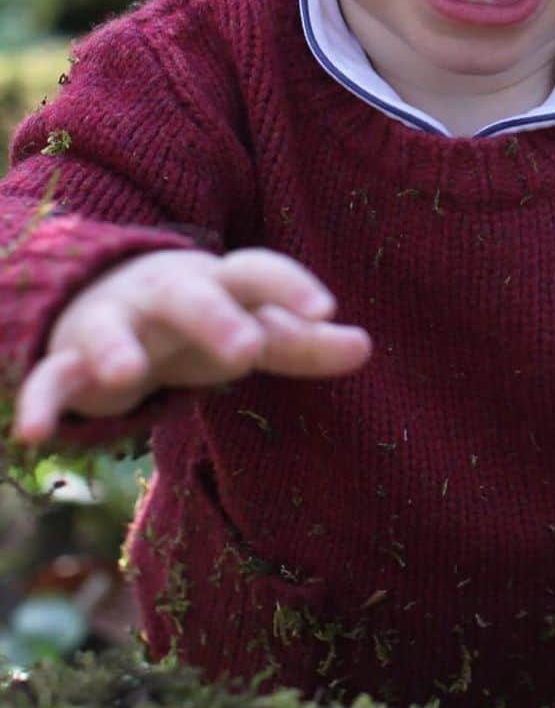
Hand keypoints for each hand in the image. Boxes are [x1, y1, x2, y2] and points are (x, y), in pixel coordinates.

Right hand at [13, 247, 371, 442]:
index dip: (291, 287)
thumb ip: (302, 341)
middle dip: (216, 318)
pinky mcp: (67, 361)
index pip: (257, 272)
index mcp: (218, 284)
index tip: (328, 308)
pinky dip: (40, 402)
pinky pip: (50, 379)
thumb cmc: (196, 323)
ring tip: (128, 376)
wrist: (100, 298)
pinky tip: (36, 435)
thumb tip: (366, 346)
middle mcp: (166, 296)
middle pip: (191, 297)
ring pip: (112, 331)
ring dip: (117, 350)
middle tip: (247, 349)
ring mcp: (114, 324)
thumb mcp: (248, 327)